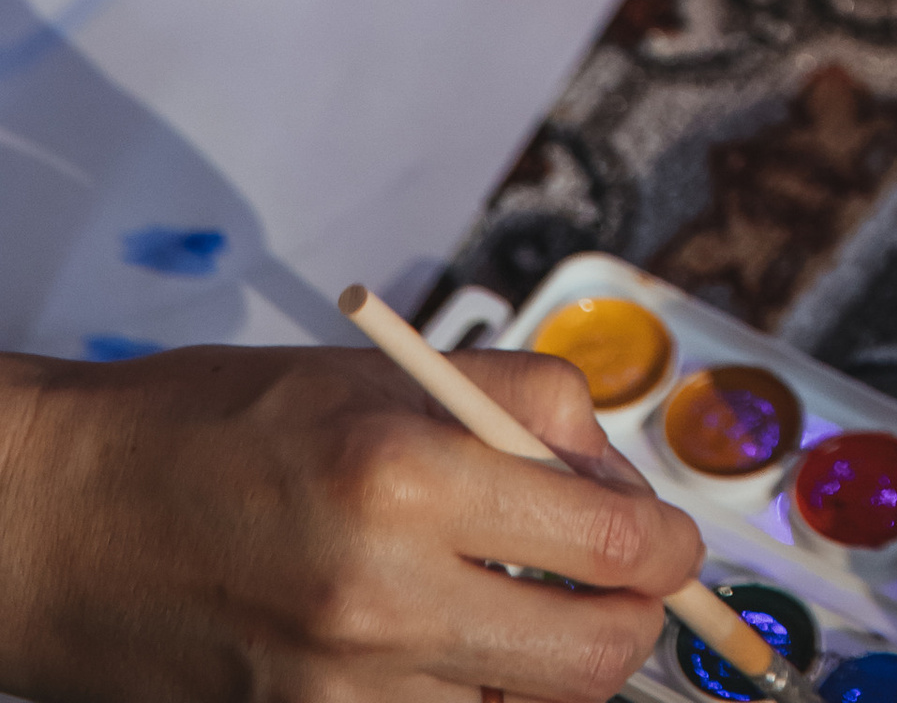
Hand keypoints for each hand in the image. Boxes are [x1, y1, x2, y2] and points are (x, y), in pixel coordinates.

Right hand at [0, 340, 703, 702]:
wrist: (77, 519)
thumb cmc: (226, 425)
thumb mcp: (391, 373)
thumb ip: (530, 413)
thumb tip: (626, 482)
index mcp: (409, 479)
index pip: (610, 547)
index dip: (670, 550)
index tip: (673, 542)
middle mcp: (381, 599)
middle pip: (589, 663)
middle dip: (633, 624)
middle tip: (628, 587)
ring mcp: (342, 691)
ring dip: (549, 671)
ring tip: (526, 608)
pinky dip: (474, 699)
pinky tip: (458, 649)